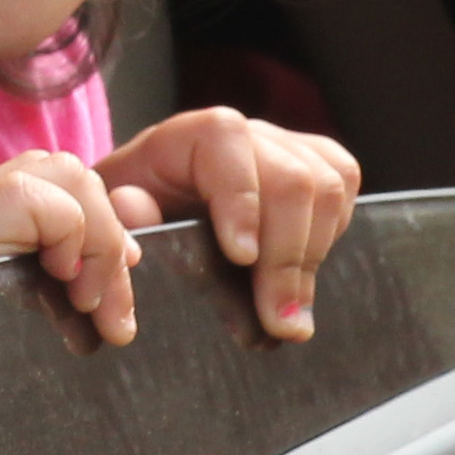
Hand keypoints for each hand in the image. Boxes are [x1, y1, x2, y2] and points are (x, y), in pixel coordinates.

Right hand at [0, 151, 144, 345]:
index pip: (43, 180)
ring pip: (58, 170)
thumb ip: (67, 269)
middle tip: (110, 309)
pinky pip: (36, 199)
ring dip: (99, 237)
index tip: (114, 281)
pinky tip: (65, 291)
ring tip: (88, 301)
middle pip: (61, 168)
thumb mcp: (34, 326)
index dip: (94, 221)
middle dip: (110, 233)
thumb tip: (133, 207)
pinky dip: (71, 239)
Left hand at [92, 108, 359, 340]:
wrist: (153, 213)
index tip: (242, 258)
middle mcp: (244, 133)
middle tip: (277, 321)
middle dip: (286, 256)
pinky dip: (333, 235)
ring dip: (312, 258)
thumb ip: (121, 217)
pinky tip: (304, 276)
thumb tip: (137, 212)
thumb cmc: (130, 219)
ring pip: (327, 185)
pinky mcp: (316, 164)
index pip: (226, 140)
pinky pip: (344, 185)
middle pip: (291, 177)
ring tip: (288, 317)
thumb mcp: (111, 220)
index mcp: (187, 134)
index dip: (241, 199)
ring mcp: (284, 146)